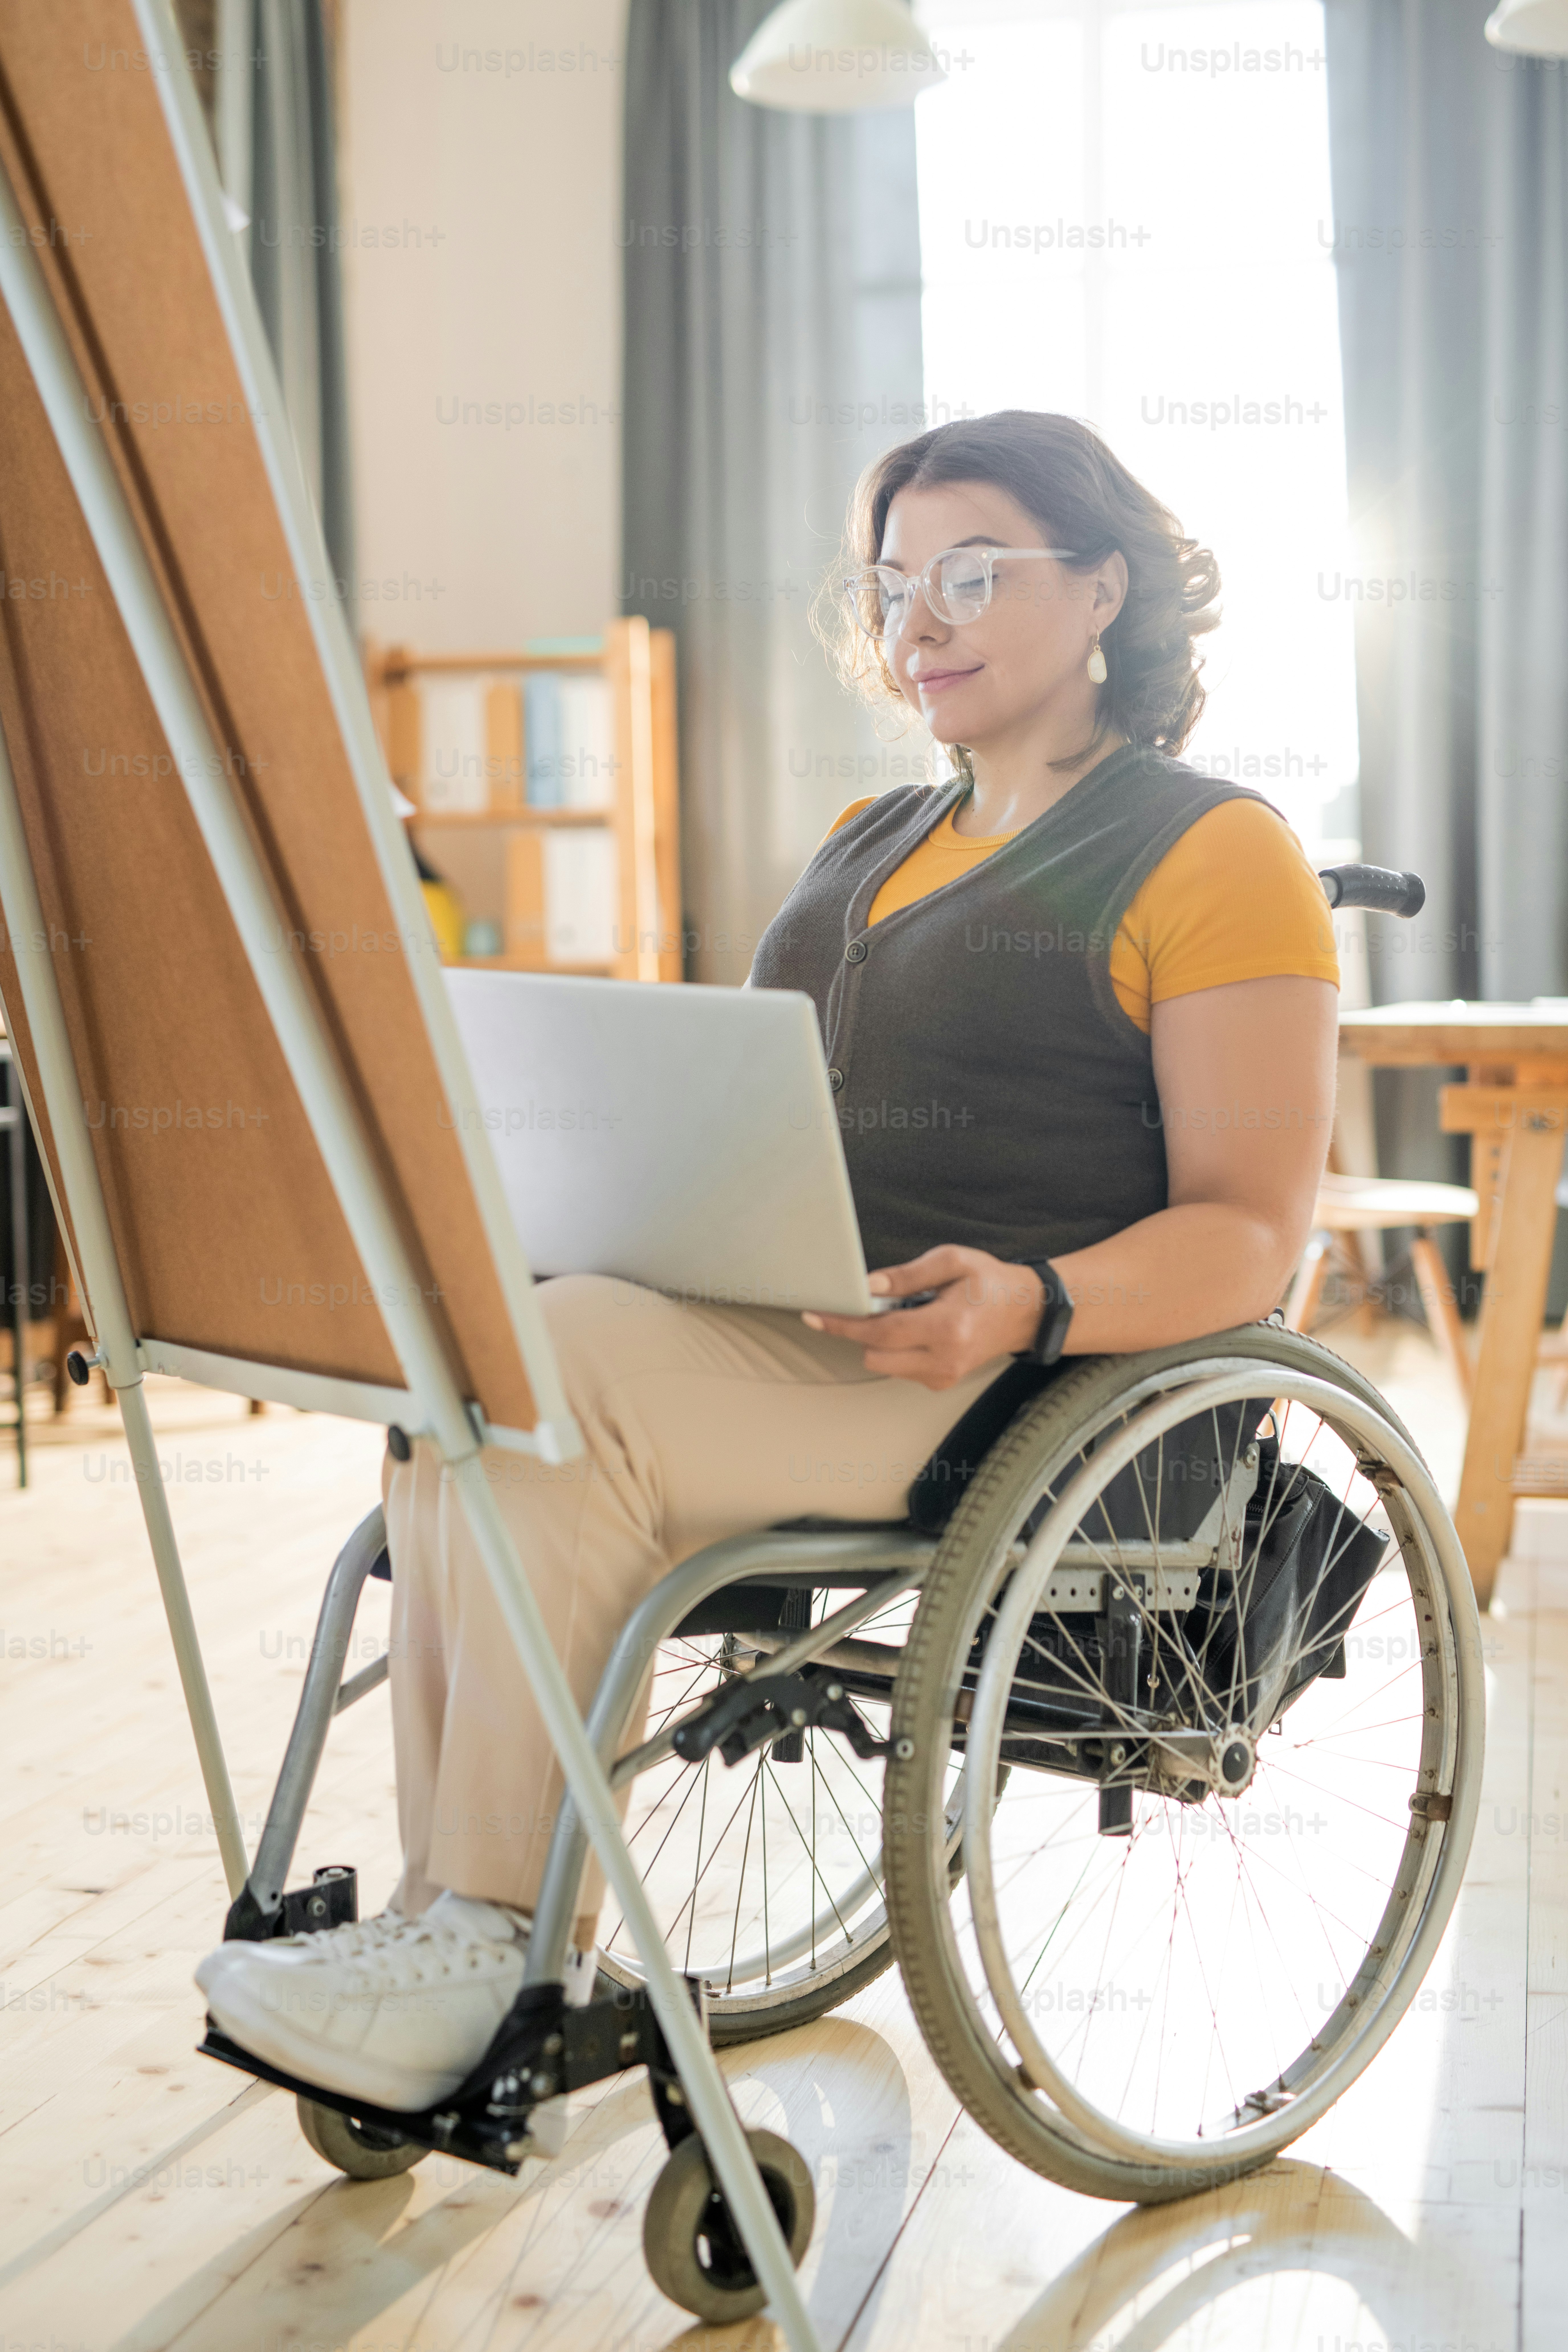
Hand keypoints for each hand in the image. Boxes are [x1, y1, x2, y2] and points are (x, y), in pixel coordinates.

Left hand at [802, 1246, 1046, 1390]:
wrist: (1025, 1312)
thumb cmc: (988, 1282)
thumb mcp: (952, 1261)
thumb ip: (908, 1275)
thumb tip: (868, 1285)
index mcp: (948, 1327)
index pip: (880, 1332)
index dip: (843, 1323)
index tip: (815, 1315)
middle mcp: (945, 1359)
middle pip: (875, 1354)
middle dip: (864, 1330)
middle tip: (878, 1303)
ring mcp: (944, 1376)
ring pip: (885, 1364)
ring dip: (883, 1340)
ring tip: (913, 1313)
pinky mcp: (942, 1382)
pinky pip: (900, 1368)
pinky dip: (899, 1349)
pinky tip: (921, 1328)